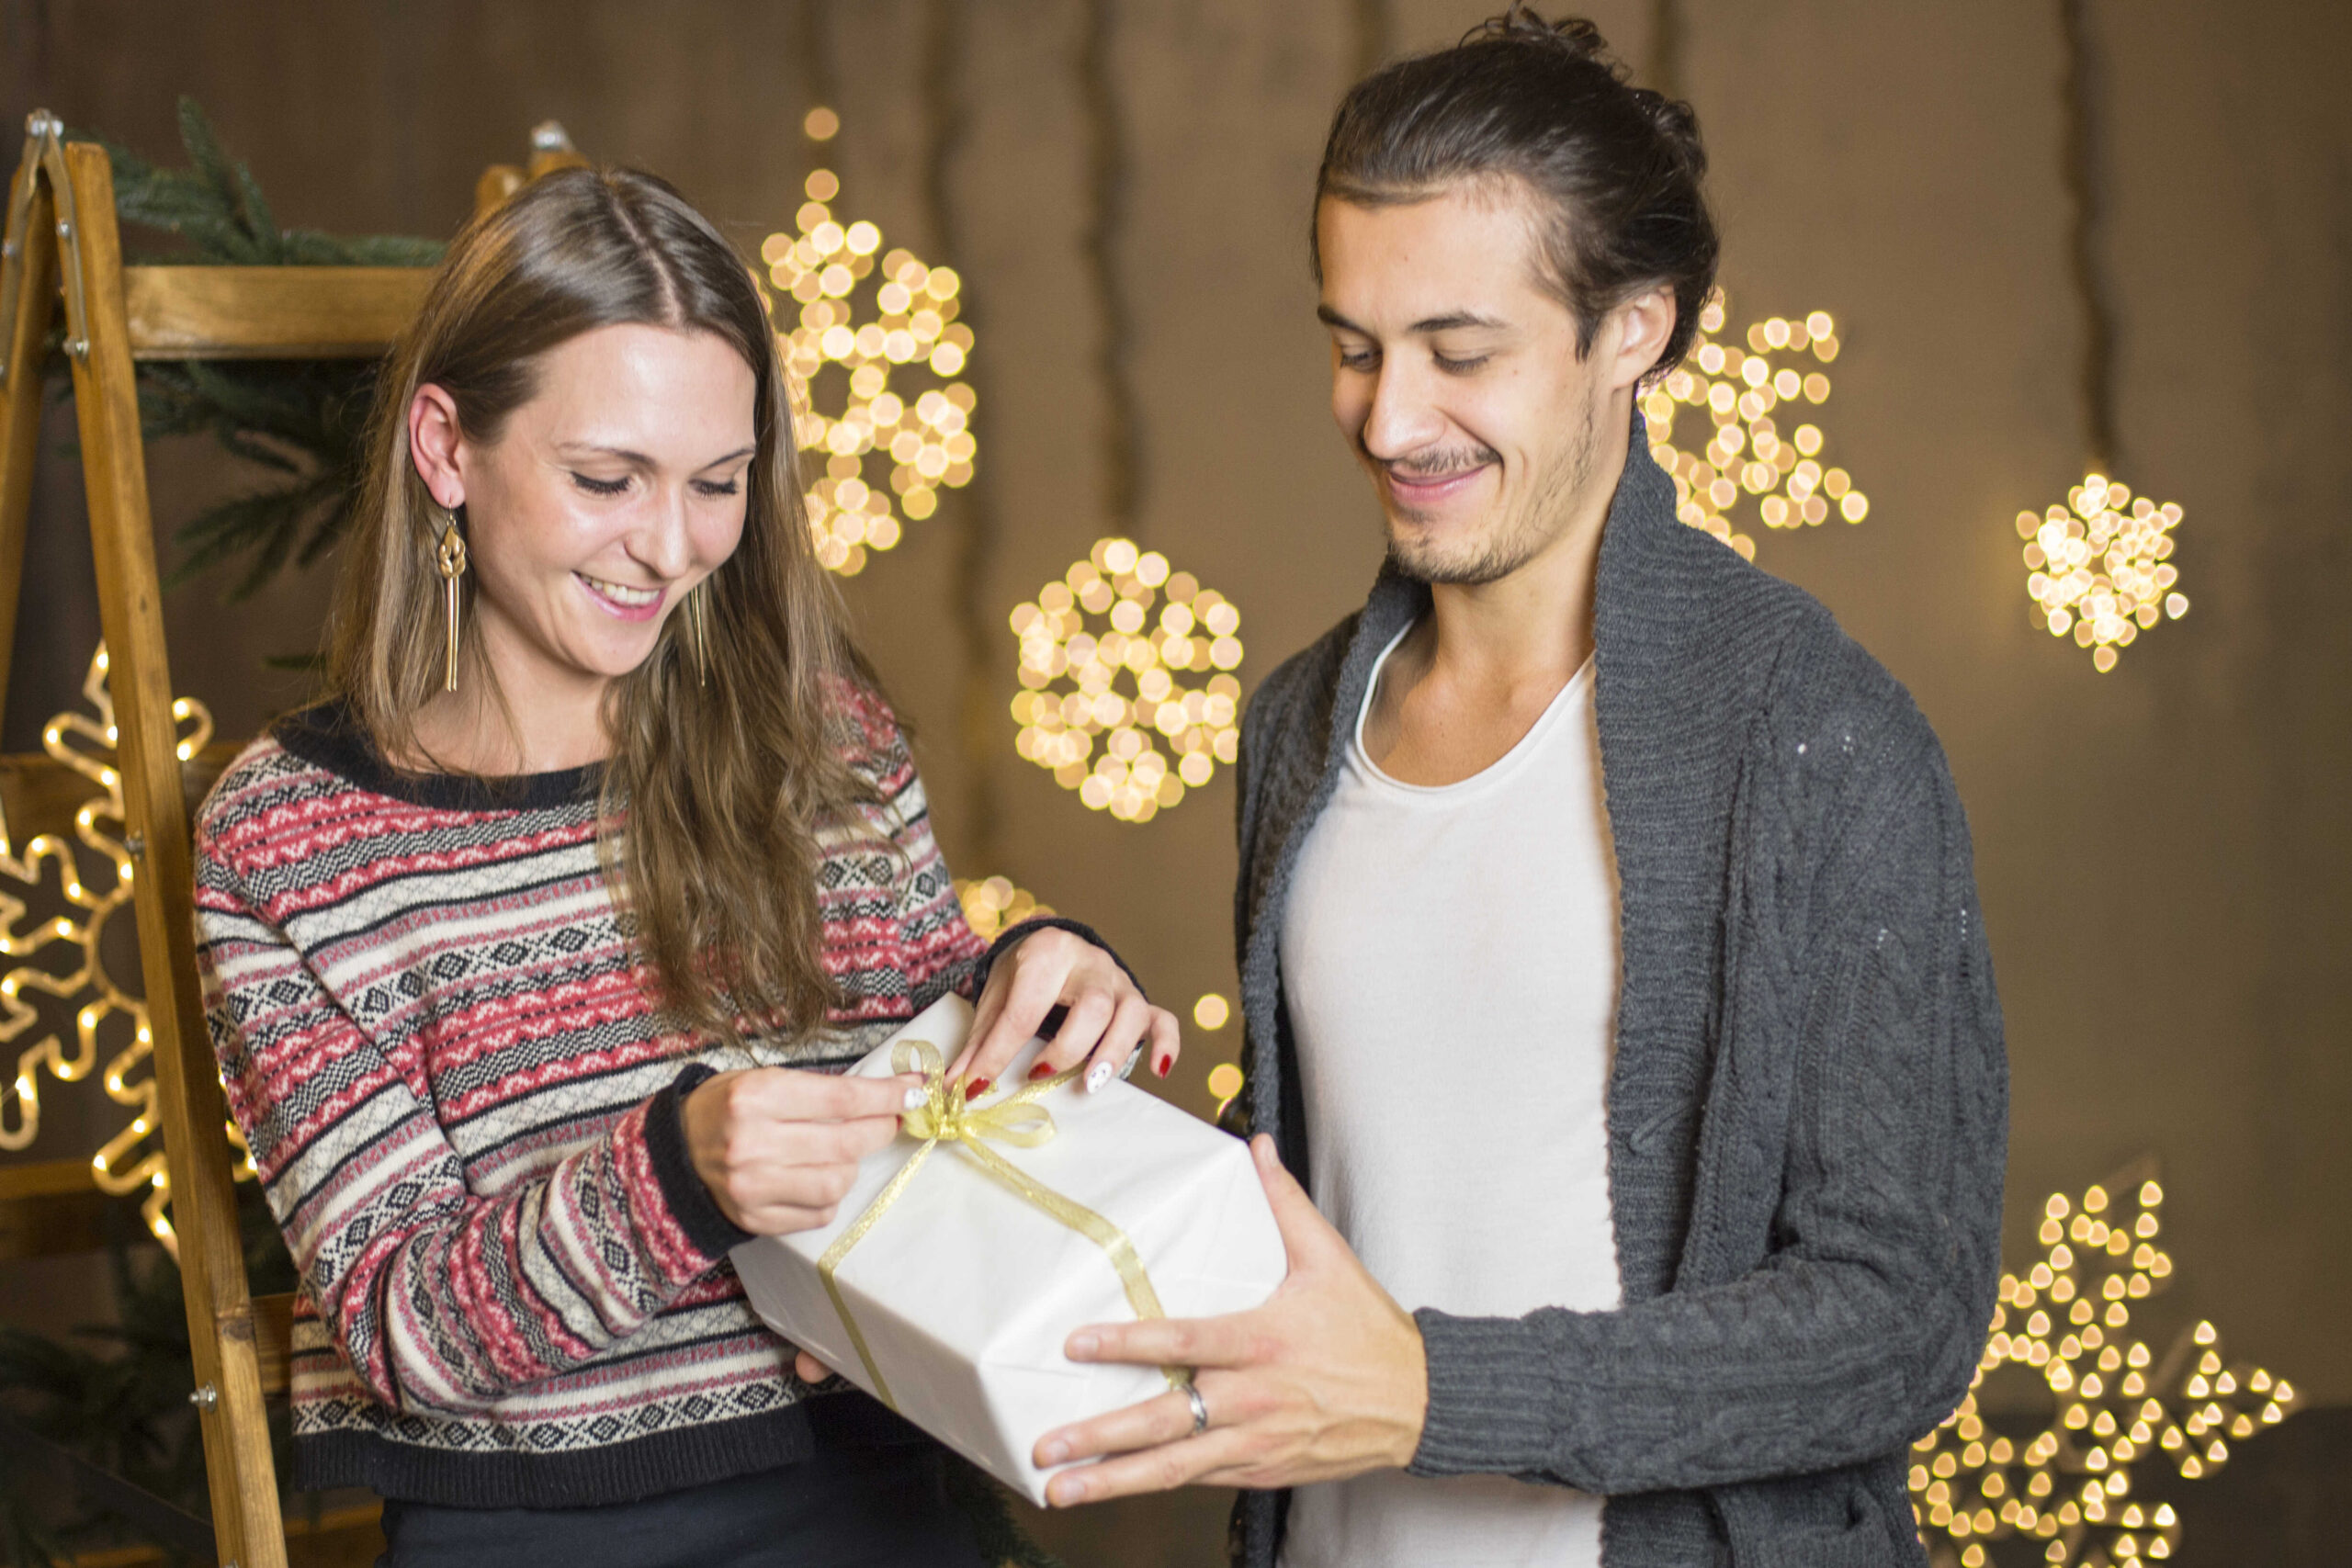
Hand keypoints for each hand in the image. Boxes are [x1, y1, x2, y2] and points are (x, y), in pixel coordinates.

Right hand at [682, 1067, 921, 1234]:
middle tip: (889, 1120)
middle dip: (881, 1129)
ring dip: (851, 1164)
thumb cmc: (726, 1108)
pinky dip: (829, 1195)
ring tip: (840, 1151)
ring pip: (839, 1181)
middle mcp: (753, 1143)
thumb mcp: (764, 1080)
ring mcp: (753, 1187)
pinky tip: (814, 1177)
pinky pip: (820, 1212)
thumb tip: (889, 1095)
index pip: (843, 1098)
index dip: (888, 1096)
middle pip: (847, 1142)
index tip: (916, 1091)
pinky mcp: (755, 1219)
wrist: (673, 1154)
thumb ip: (820, 1090)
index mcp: (756, 1096)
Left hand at [952, 927, 1181, 1097]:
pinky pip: (1163, 1020)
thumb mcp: (995, 1000)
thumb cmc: (1023, 977)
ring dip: (1113, 1051)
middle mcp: (1090, 963)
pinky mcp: (1140, 1000)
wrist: (1052, 948)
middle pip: (1093, 1005)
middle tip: (1040, 1074)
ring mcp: (1119, 982)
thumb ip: (979, 1043)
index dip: (999, 1052)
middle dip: (1068, 1046)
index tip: (978, 1086)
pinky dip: (1166, 1045)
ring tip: (1090, 1083)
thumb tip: (954, 1087)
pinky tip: (1157, 1071)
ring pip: (1131, 1012)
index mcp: (1047, 952)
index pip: (1025, 1009)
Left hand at [1030, 1135, 1426, 1504]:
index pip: (1184, 1342)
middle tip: (1048, 1445)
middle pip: (1166, 1421)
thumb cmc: (1369, 1331)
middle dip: (1101, 1436)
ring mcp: (1256, 1442)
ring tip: (1060, 1488)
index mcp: (1263, 1340)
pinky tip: (1114, 1489)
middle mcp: (1254, 1397)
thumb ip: (1284, 1201)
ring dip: (1114, 1480)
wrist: (1417, 1402)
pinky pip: (1200, 1479)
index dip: (1128, 1344)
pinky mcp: (1262, 1470)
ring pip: (1175, 1467)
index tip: (1078, 1344)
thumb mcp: (1330, 1257)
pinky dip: (1155, 1486)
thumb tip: (1257, 1146)